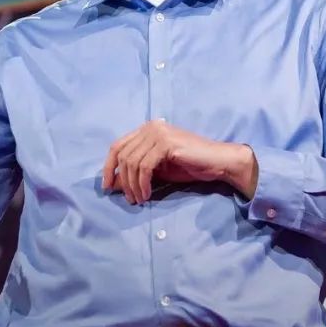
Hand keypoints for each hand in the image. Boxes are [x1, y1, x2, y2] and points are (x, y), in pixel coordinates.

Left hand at [101, 119, 256, 203]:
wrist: (218, 162)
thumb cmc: (190, 165)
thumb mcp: (158, 170)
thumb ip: (136, 172)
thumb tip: (113, 183)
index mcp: (147, 129)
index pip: (117, 146)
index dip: (108, 167)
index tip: (107, 187)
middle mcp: (151, 127)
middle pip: (122, 155)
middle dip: (122, 180)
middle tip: (129, 199)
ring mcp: (159, 133)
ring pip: (132, 162)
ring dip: (133, 185)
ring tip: (140, 200)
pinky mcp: (166, 143)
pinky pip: (145, 167)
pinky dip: (143, 183)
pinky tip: (147, 194)